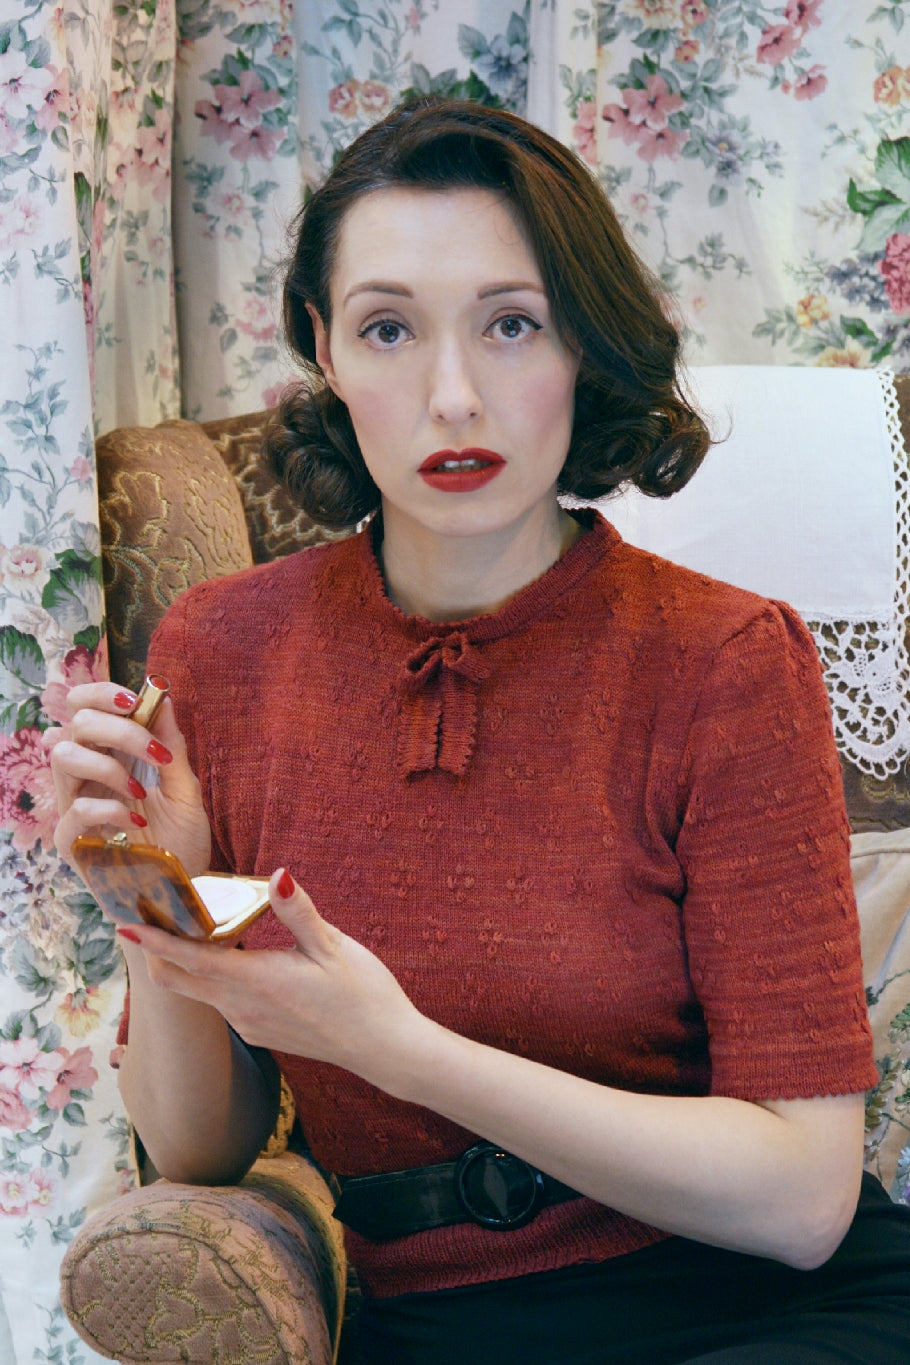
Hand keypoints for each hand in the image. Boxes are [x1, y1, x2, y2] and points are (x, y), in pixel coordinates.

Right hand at [47, 681, 211, 876]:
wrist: (183, 892)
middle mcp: (86, 776)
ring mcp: (73, 807)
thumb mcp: (185, 788)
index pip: (83, 707)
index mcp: (110, 756)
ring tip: (141, 791)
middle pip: (74, 724)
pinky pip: (74, 809)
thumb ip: (171, 745)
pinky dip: (109, 808)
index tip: (135, 700)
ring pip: (63, 756)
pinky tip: (135, 823)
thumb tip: (162, 696)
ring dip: (109, 766)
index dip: (101, 694)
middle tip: (154, 753)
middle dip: (118, 728)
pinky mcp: (70, 841)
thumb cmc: (182, 843)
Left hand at [118, 870, 427, 1088]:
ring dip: (185, 964)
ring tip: (187, 927)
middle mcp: (242, 1007)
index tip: (125, 924)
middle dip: (157, 952)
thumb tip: (277, 875)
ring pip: (198, 992)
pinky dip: (210, 979)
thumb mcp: (334, 946)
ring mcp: (248, 1024)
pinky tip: (228, 956)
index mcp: (257, 981)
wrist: (383, 1048)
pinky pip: (219, 1003)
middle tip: (150, 916)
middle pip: (178, 981)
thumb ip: (298, 911)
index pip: (189, 959)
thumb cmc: (364, 994)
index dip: (154, 942)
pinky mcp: (258, 1032)